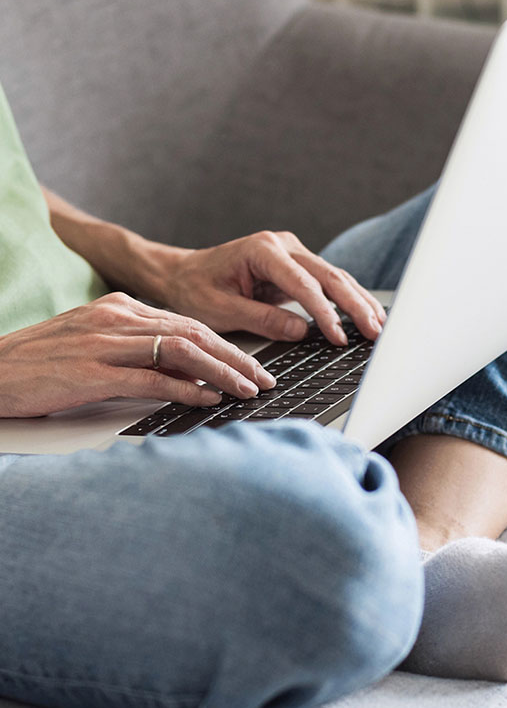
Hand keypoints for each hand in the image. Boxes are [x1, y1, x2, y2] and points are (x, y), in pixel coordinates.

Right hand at [0, 293, 276, 417]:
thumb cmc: (42, 364)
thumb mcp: (95, 346)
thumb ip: (138, 352)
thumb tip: (186, 374)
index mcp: (120, 308)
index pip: (187, 323)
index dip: (225, 345)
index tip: (251, 365)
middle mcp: (118, 318)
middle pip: (193, 333)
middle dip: (235, 357)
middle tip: (263, 378)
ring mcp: (105, 343)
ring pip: (181, 351)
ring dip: (221, 372)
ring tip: (247, 390)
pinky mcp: (93, 372)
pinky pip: (151, 379)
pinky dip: (186, 389)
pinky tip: (207, 400)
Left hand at [157, 230, 386, 345]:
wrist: (182, 273)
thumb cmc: (195, 289)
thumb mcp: (221, 310)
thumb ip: (262, 319)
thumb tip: (300, 331)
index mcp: (262, 250)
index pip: (303, 283)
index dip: (324, 312)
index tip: (338, 336)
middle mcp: (282, 245)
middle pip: (328, 276)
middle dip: (354, 305)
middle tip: (375, 332)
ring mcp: (291, 253)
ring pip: (334, 277)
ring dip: (358, 302)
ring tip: (379, 326)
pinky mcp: (295, 266)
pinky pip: (327, 283)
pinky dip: (347, 300)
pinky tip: (365, 315)